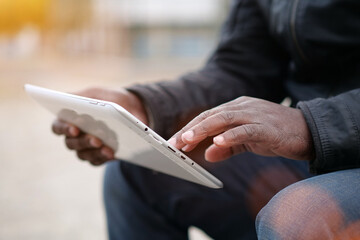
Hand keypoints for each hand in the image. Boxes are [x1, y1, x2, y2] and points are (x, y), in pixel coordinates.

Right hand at [52, 87, 147, 165]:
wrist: (131, 108)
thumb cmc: (110, 98)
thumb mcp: (100, 93)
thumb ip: (89, 97)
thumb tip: (80, 102)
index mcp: (69, 118)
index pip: (58, 126)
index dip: (64, 128)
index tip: (75, 127)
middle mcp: (73, 135)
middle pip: (71, 143)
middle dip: (84, 141)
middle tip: (96, 138)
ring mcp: (85, 147)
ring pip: (83, 154)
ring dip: (94, 151)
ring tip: (106, 147)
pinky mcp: (97, 156)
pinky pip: (97, 160)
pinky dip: (104, 157)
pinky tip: (112, 153)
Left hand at [169, 96, 314, 161]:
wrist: (308, 132)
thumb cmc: (275, 134)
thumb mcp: (247, 141)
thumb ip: (227, 146)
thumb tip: (207, 154)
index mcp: (236, 108)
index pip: (208, 116)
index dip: (190, 128)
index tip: (174, 142)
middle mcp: (242, 107)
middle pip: (211, 116)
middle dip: (190, 129)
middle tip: (173, 143)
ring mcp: (254, 115)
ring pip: (223, 119)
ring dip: (203, 129)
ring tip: (187, 140)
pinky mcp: (266, 126)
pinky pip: (245, 130)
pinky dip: (230, 135)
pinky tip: (217, 142)